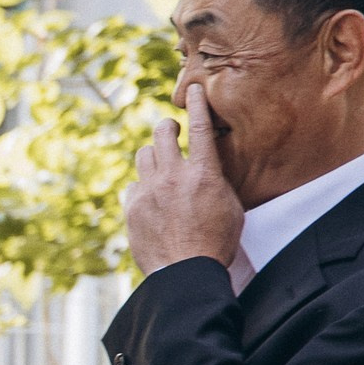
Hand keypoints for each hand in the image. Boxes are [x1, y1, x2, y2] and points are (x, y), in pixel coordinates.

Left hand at [124, 88, 243, 277]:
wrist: (185, 274)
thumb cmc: (216, 244)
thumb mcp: (231, 207)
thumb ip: (217, 181)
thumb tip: (208, 167)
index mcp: (203, 174)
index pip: (201, 127)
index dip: (197, 104)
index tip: (193, 90)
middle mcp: (173, 177)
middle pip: (161, 133)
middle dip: (166, 128)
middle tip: (170, 131)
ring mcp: (149, 191)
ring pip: (143, 155)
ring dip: (152, 155)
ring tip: (160, 165)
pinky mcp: (132, 208)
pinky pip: (133, 185)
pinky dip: (142, 187)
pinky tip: (150, 198)